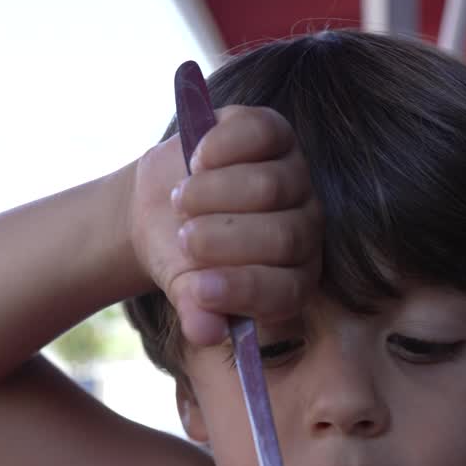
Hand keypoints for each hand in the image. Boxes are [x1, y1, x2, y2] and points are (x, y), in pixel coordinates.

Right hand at [130, 106, 321, 345]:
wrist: (161, 205)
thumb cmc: (181, 257)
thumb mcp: (184, 289)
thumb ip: (198, 311)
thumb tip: (205, 332)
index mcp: (292, 280)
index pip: (286, 291)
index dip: (244, 291)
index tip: (197, 289)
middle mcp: (304, 231)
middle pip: (283, 237)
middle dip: (224, 241)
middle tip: (183, 239)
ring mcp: (295, 178)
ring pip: (269, 187)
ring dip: (213, 195)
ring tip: (179, 202)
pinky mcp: (275, 133)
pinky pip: (259, 135)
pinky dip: (220, 148)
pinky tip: (195, 161)